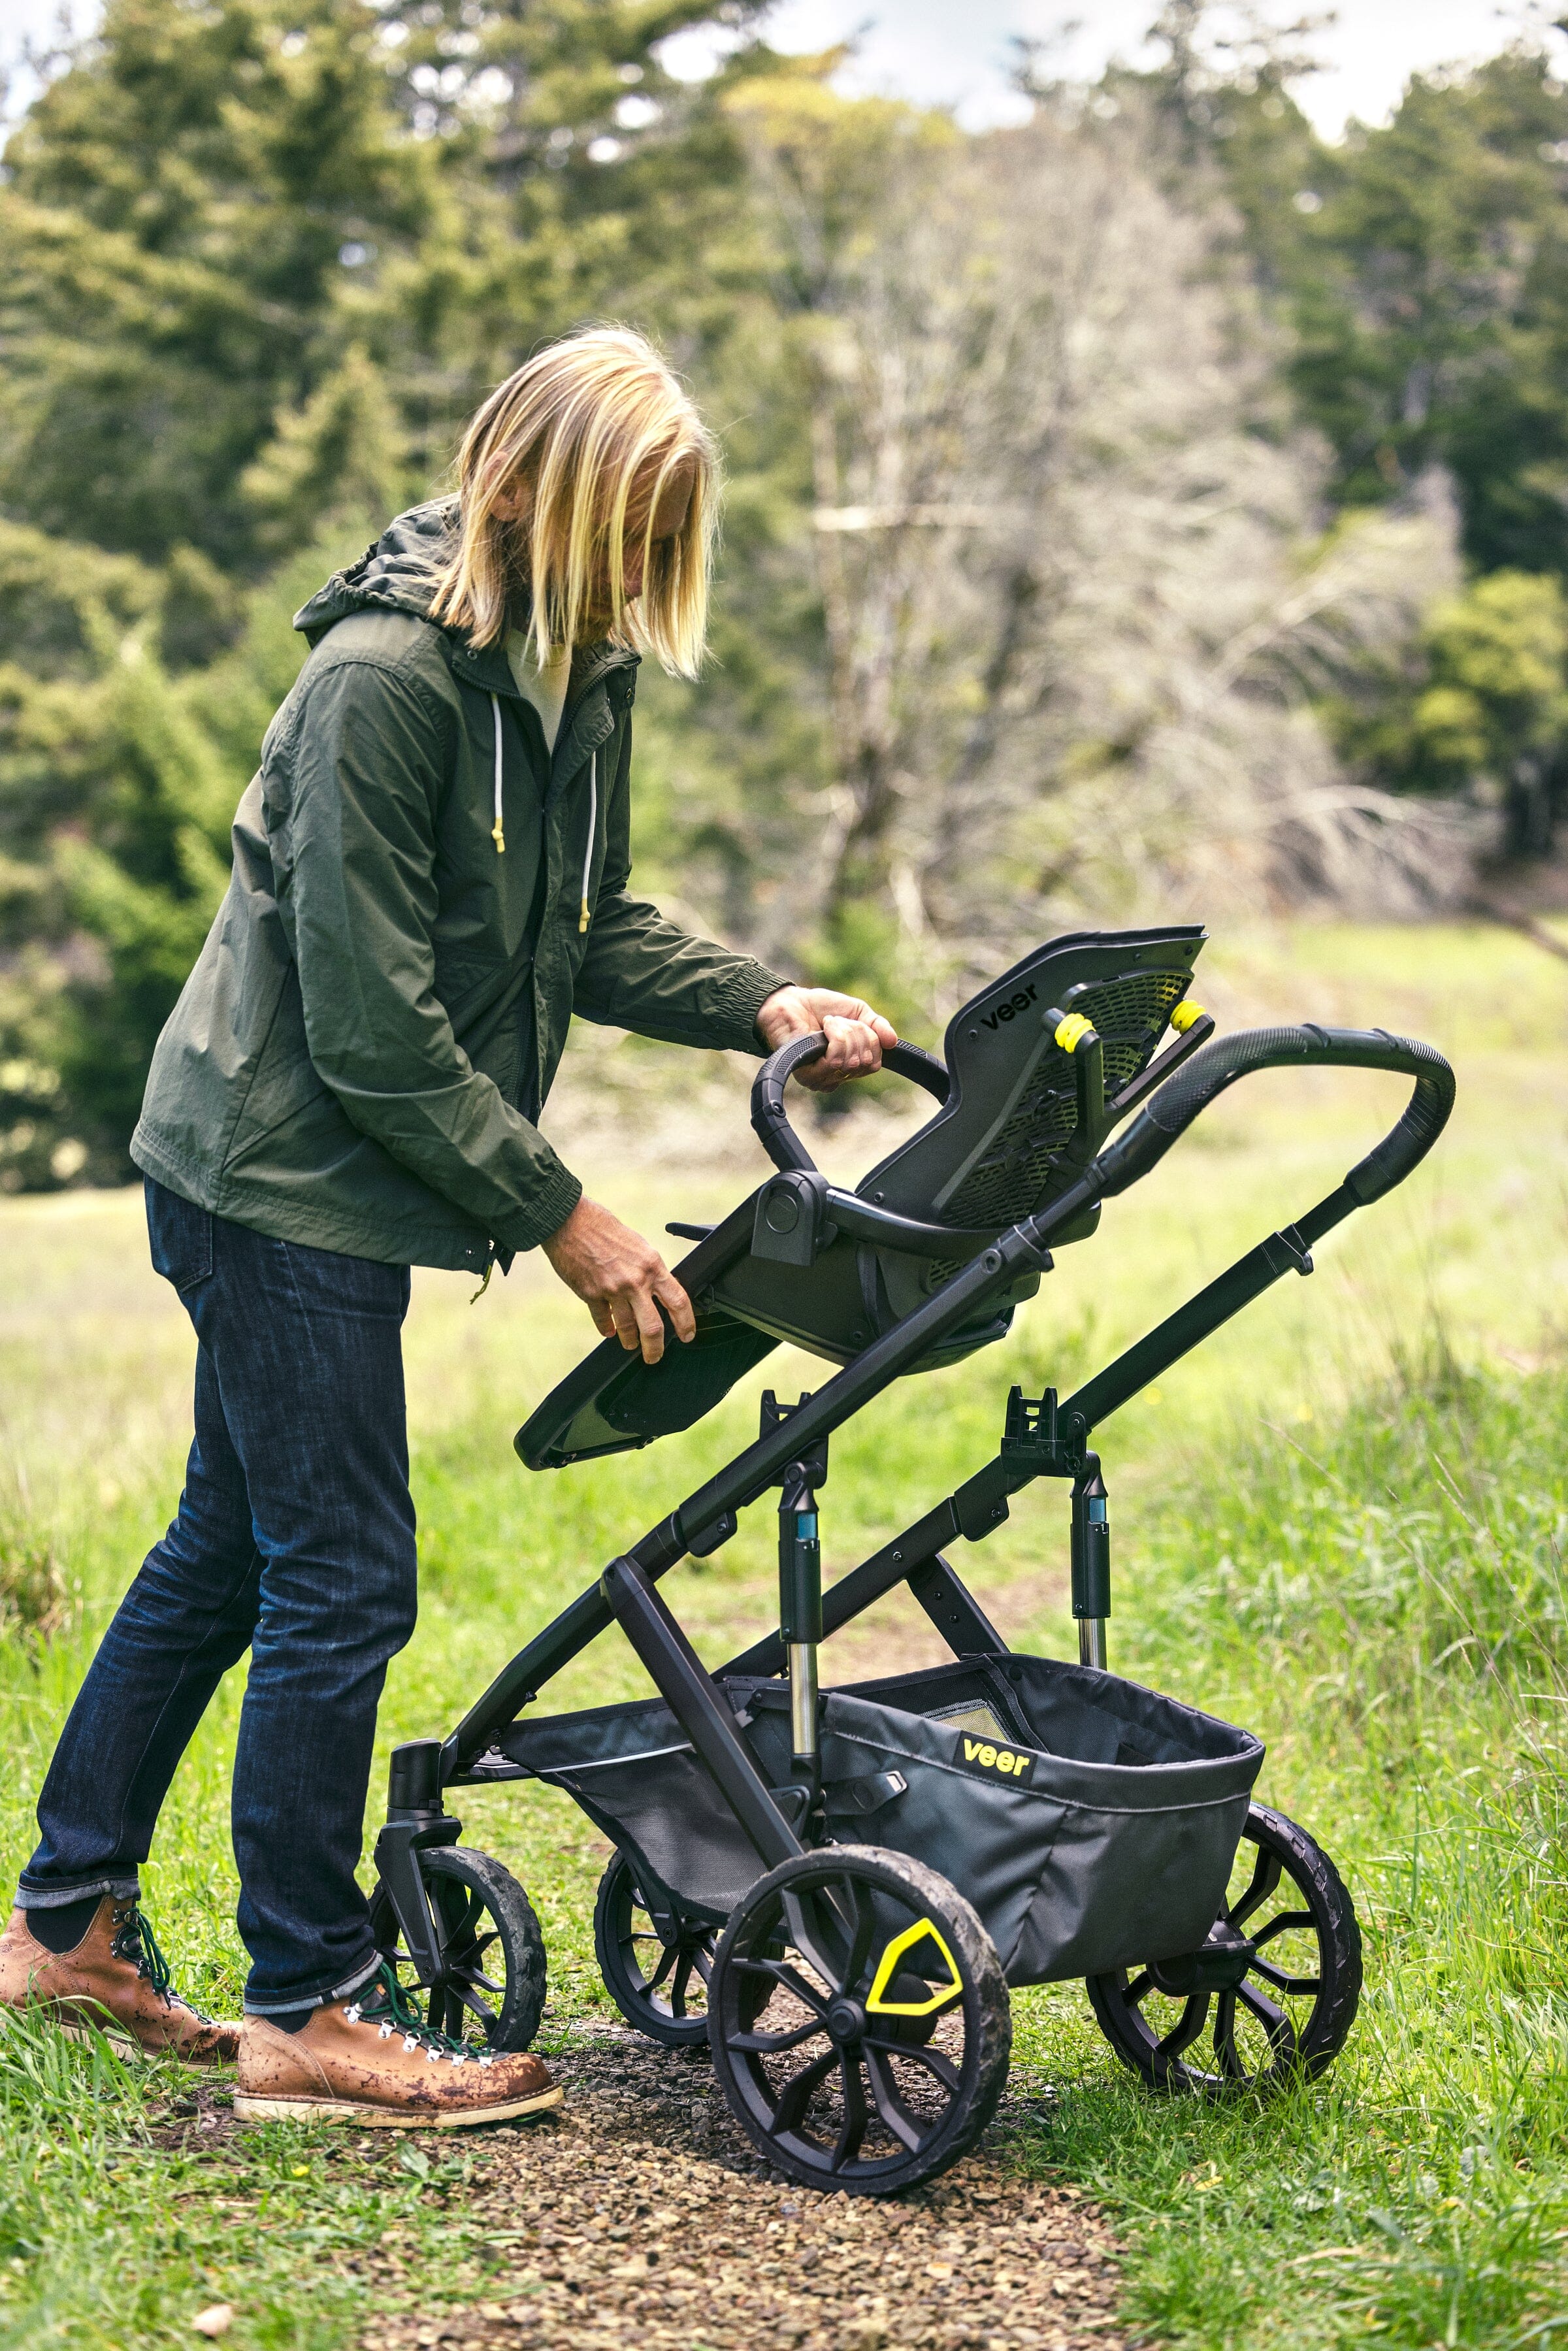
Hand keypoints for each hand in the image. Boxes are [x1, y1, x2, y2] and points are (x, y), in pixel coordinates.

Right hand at [542, 1197, 694, 1363]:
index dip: (686, 1323)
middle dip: (655, 1349)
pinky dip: (606, 1329)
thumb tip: (657, 1292)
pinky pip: (602, 1321)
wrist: (570, 1222)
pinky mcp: (590, 1295)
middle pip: (652, 1327)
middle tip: (654, 1357)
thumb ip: (648, 1270)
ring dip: (629, 1340)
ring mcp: (612, 1290)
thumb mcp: (638, 1245)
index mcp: (652, 1265)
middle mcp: (635, 1281)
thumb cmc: (604, 1228)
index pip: (678, 1301)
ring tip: (630, 1344)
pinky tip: (608, 1331)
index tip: (687, 1335)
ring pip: (626, 1329)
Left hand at [755, 986, 896, 1092]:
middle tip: (839, 1021)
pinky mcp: (808, 1075)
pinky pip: (835, 1061)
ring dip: (845, 1033)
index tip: (854, 1022)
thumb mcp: (858, 1012)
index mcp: (849, 1067)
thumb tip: (893, 1042)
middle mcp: (837, 1077)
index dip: (871, 1038)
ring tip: (829, 1024)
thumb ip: (877, 1027)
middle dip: (858, 1033)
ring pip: (852, 1062)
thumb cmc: (821, 1008)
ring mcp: (822, 1079)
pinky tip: (822, 1030)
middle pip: (866, 1062)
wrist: (791, 1002)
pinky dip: (834, 1036)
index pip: (874, 1063)